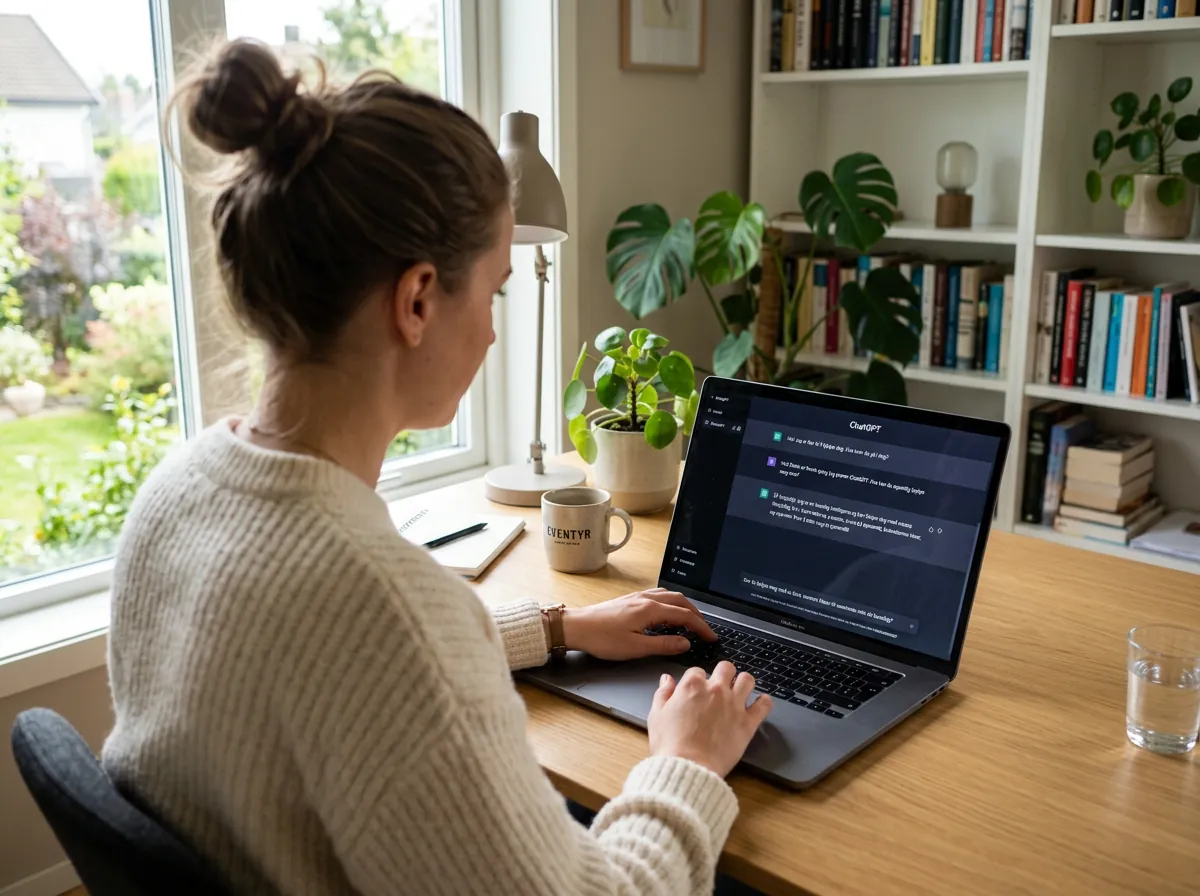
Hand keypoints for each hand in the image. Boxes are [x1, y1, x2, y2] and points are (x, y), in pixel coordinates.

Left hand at [561, 588, 715, 660]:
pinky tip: (666, 612)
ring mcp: (637, 597)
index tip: (711, 637)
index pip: (685, 616)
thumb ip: (663, 644)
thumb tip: (685, 643)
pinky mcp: (629, 600)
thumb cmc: (601, 639)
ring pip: (669, 596)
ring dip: (684, 606)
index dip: (701, 627)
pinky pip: (657, 596)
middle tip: (705, 629)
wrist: (576, 627)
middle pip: (680, 601)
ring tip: (690, 620)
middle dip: (696, 614)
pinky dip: (670, 603)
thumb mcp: (635, 648)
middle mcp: (646, 599)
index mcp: (650, 610)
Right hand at [648, 662, 772, 777]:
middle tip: (720, 686)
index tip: (696, 691)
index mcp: (692, 686)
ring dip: (743, 683)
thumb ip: (663, 693)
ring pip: (747, 680)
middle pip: (726, 668)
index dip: (696, 681)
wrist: (688, 767)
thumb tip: (666, 679)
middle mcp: (716, 690)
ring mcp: (734, 704)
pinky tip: (760, 703)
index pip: (697, 671)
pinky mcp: (747, 723)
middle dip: (722, 674)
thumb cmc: (670, 745)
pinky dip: (763, 702)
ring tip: (740, 691)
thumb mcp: (656, 715)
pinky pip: (764, 705)